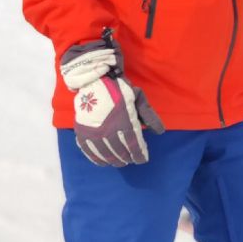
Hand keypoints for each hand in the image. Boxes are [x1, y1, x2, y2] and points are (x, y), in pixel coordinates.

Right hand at [60, 30, 164, 165]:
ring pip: (106, 154)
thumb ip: (149, 116)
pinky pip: (89, 151)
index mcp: (124, 122)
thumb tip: (160, 132)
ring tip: (120, 161)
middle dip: (128, 158)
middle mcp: (108, 130)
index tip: (143, 159)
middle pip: (120, 152)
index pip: (134, 146)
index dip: (140, 155)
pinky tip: (103, 161)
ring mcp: (94, 132)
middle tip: (132, 159)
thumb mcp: (138, 98)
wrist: (95, 79)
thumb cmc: (120, 88)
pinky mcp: (82, 132)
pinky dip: (97, 159)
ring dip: (114, 160)